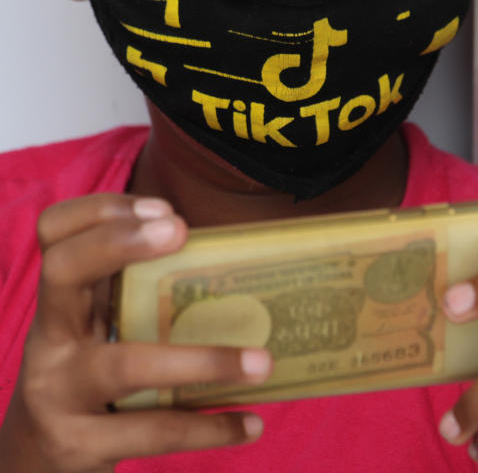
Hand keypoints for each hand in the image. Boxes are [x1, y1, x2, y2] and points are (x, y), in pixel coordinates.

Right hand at [0, 194, 272, 472]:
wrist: (34, 466)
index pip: (55, 235)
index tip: (165, 210)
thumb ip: (141, 299)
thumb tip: (238, 269)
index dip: (102, 212)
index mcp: (61, 306)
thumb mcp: (99, 336)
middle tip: (181, 231)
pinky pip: (154, 431)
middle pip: (63, 272)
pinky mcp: (78, 445)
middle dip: (118, 244)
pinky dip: (210, 429)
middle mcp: (49, 340)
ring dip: (204, 361)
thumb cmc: (89, 386)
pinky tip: (252, 424)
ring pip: (126, 365)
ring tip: (263, 361)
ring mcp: (58, 393)